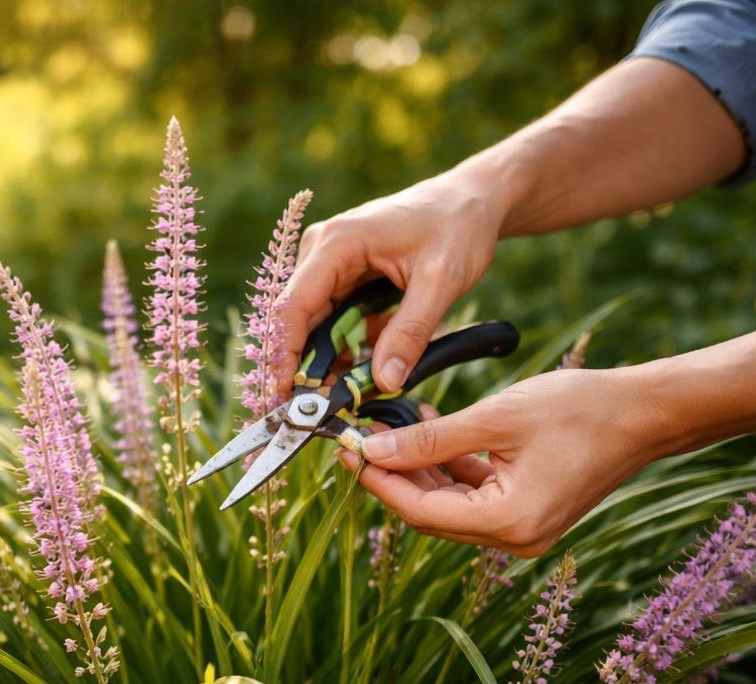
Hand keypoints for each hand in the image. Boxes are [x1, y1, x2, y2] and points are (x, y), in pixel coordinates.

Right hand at [277, 171, 505, 395]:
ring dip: (328, 360)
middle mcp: (322, 250)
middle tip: (314, 411)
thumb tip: (384, 381)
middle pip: (297, 320)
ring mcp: (329, 262)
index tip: (284, 397)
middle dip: (304, 367)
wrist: (472, 200)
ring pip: (315, 324)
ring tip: (348, 395)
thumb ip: (411, 332)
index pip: (292, 307)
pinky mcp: (342, 275)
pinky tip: (363, 370)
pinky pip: (334, 320)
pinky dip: (346, 347)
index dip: (284, 355)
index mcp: (337, 243)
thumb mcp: (443, 280)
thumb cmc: (458, 227)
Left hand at [344, 368, 663, 556]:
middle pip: (432, 513)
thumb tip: (374, 451)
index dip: (379, 481)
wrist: (647, 412)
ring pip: (450, 503)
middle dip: (393, 474)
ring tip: (391, 425)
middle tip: (359, 438)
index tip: (347, 451)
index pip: (421, 512)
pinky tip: (430, 428)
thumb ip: (431, 439)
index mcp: (509, 522)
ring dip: (420, 467)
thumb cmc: (582, 409)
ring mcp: (523, 529)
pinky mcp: (529, 512)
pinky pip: (475, 494)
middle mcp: (515, 538)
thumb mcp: (496, 418)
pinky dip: (450, 466)